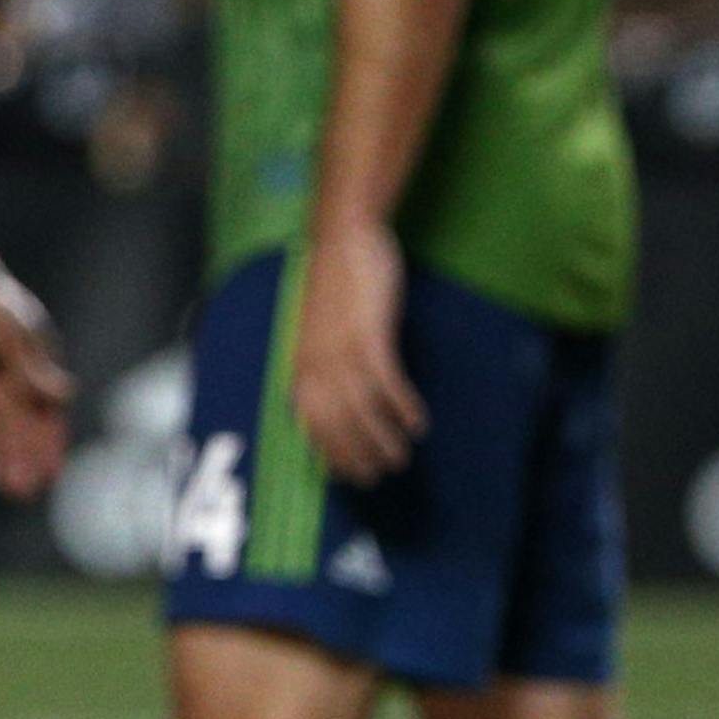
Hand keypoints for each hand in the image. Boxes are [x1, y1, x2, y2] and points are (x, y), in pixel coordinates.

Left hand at [0, 259, 72, 499]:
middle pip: (25, 428)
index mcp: (43, 365)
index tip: (53, 475)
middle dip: (25, 460)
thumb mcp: (13, 337)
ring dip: (4, 458)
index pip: (49, 413)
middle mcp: (22, 379)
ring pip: (1, 430)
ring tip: (7, 490)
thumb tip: (66, 398)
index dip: (51, 445)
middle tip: (24, 494)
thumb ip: (33, 371)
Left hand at [291, 221, 425, 486]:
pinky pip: (386, 382)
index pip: (313, 427)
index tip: (350, 478)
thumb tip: (336, 406)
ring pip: (361, 411)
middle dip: (358, 456)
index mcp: (301, 368)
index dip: (332, 455)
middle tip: (381, 475)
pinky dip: (402, 406)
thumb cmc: (334, 288)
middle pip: (337, 426)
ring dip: (383, 439)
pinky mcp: (368, 335)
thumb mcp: (318, 335)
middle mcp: (316, 366)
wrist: (342, 240)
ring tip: (401, 457)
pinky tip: (418, 423)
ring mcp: (341, 352)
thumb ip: (322, 369)